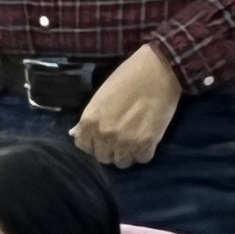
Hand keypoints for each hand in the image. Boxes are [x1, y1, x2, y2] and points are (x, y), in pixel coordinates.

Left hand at [72, 45, 184, 168]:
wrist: (158, 70)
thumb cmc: (127, 77)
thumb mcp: (101, 96)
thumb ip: (90, 118)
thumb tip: (76, 133)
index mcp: (90, 122)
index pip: (83, 146)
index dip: (93, 142)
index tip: (101, 137)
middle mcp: (105, 136)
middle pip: (103, 157)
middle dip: (110, 149)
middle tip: (120, 137)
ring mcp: (126, 143)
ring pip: (122, 162)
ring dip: (127, 153)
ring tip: (134, 140)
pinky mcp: (147, 145)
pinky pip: (142, 159)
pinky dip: (144, 151)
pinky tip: (146, 138)